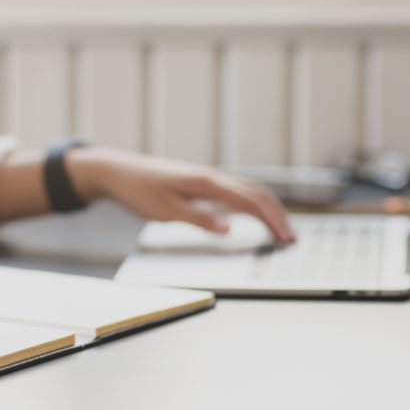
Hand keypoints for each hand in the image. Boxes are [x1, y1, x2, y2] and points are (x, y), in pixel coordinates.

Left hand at [69, 148, 295, 242]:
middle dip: (277, 215)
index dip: (272, 221)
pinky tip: (252, 217)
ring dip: (266, 209)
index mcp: (207, 183)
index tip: (286, 238)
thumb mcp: (166, 211)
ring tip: (279, 229)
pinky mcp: (199, 184)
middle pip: (256, 194)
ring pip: (247, 191)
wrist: (118, 171)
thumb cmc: (139, 190)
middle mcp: (211, 178)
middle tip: (291, 238)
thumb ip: (199, 220)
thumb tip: (229, 230)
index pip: (250, 202)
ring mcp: (207, 179)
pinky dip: (250, 205)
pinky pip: (233, 193)